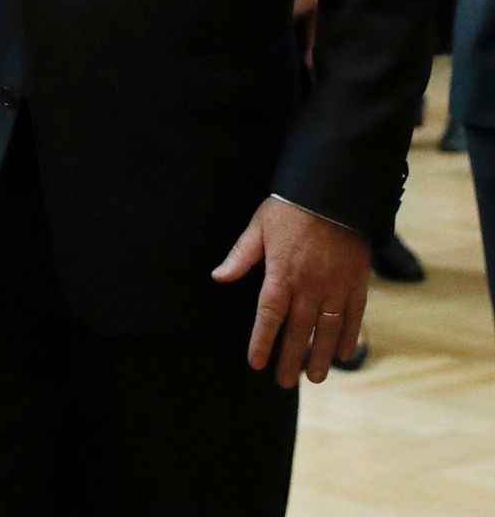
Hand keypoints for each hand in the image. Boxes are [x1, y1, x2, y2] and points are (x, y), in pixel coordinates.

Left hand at [212, 196, 369, 385]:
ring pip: (327, 330)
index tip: (256, 362)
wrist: (333, 194)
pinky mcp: (356, 284)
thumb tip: (218, 277)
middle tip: (285, 382)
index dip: (262, 340)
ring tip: (314, 378)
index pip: (269, 315)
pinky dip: (349, 337)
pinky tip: (343, 354)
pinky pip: (353, 317)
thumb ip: (241, 255)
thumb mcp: (258, 226)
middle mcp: (310, 286)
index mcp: (282, 273)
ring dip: (320, 356)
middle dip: (291, 358)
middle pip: (298, 330)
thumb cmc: (290, 208)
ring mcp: (336, 287)